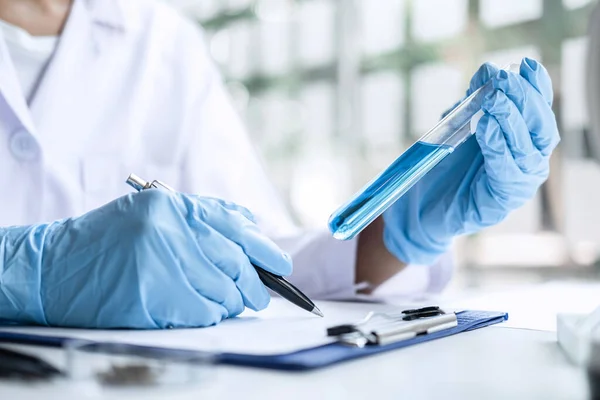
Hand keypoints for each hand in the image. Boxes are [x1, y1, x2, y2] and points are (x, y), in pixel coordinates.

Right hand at [0, 190, 291, 327]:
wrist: (53, 268)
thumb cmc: (106, 242)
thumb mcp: (152, 213)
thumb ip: (199, 216)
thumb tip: (250, 227)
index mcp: (173, 206)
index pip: (235, 227)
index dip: (264, 249)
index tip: (280, 265)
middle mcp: (171, 229)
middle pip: (236, 262)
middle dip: (253, 284)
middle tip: (258, 296)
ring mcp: (162, 262)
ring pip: (224, 290)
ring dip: (230, 303)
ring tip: (222, 303)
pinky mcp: (154, 296)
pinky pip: (204, 313)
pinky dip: (210, 316)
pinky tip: (198, 311)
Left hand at [382, 58, 559, 264]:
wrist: (419, 208)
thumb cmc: (440, 168)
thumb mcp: (455, 128)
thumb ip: (471, 106)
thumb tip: (484, 75)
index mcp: (522, 142)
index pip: (539, 110)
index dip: (536, 86)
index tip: (524, 64)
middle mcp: (527, 162)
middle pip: (541, 128)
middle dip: (524, 99)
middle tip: (503, 80)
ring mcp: (517, 184)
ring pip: (529, 149)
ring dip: (512, 120)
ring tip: (495, 101)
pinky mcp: (500, 203)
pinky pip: (507, 173)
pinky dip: (499, 148)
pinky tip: (487, 129)